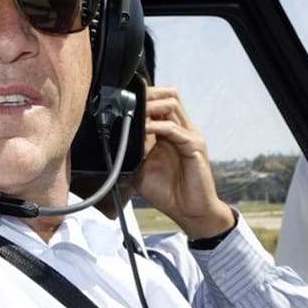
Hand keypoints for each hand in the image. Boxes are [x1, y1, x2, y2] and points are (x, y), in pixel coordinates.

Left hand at [131, 86, 234, 238]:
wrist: (190, 212)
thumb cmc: (168, 192)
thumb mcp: (141, 167)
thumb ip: (132, 150)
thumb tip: (113, 136)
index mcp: (171, 132)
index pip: (159, 101)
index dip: (142, 97)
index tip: (120, 101)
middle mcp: (182, 129)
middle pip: (168, 95)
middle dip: (147, 94)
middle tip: (127, 102)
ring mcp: (190, 136)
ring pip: (171, 104)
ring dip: (149, 105)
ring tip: (133, 113)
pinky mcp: (195, 146)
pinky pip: (174, 128)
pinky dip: (156, 126)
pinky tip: (143, 129)